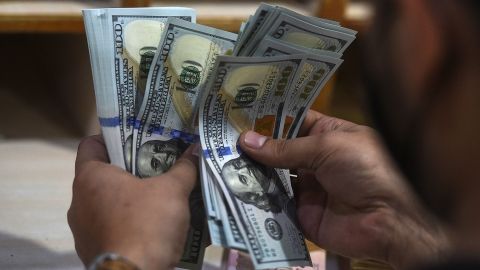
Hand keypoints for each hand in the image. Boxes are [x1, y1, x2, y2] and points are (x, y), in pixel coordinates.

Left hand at [68, 135, 198, 269]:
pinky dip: (125, 223)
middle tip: (154, 165)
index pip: (90, 144)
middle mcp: (78, 201)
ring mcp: (81, 229)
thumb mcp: (172, 191)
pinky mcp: (90, 250)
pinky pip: (108, 227)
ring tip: (155, 197)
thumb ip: (184, 168)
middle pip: (101, 174)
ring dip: (127, 198)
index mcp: (90, 178)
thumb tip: (196, 149)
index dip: (112, 137)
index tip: (135, 139)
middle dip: (128, 169)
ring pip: (104, 203)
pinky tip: (149, 226)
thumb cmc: (147, 224)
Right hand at [239, 110, 448, 268]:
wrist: (392, 219)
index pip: (291, 122)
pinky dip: (256, 199)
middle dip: (253, 147)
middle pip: (277, 151)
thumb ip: (286, 147)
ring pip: (272, 178)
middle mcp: (314, 160)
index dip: (267, 118)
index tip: (237, 113)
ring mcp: (306, 188)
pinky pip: (275, 205)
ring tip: (219, 162)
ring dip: (250, 172)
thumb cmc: (367, 169)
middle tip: (219, 140)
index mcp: (326, 135)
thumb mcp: (328, 147)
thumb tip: (246, 140)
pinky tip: (233, 189)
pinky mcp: (301, 214)